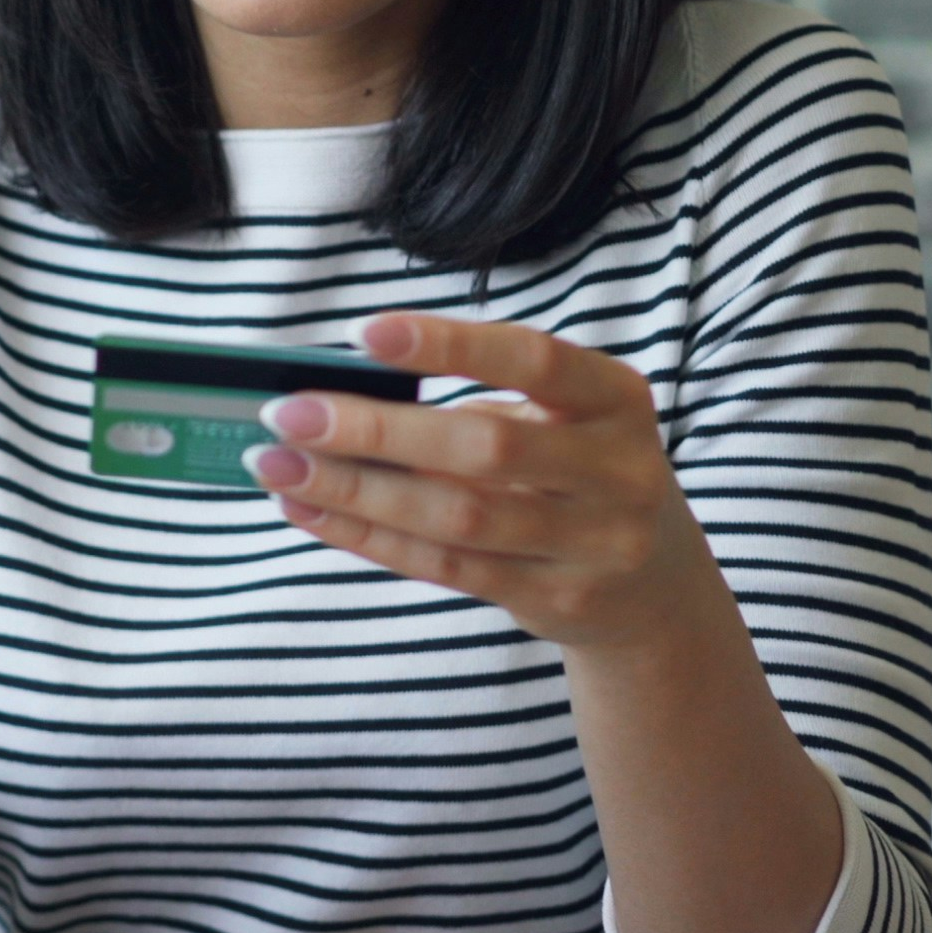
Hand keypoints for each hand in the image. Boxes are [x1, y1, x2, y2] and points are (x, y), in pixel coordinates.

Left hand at [240, 313, 725, 649]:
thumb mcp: (561, 422)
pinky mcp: (557, 600)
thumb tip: (340, 394)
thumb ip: (477, 403)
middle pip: (484, 447)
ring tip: (277, 466)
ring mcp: (594, 544)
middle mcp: (617, 470)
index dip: (449, 345)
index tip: (361, 331)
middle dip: (375, 429)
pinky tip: (312, 509)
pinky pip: (446, 567)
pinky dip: (369, 536)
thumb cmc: (576, 474)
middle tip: (286, 413)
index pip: (533, 360)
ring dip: (354, 490)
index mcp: (616, 399)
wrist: (654, 591)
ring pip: (456, 517)